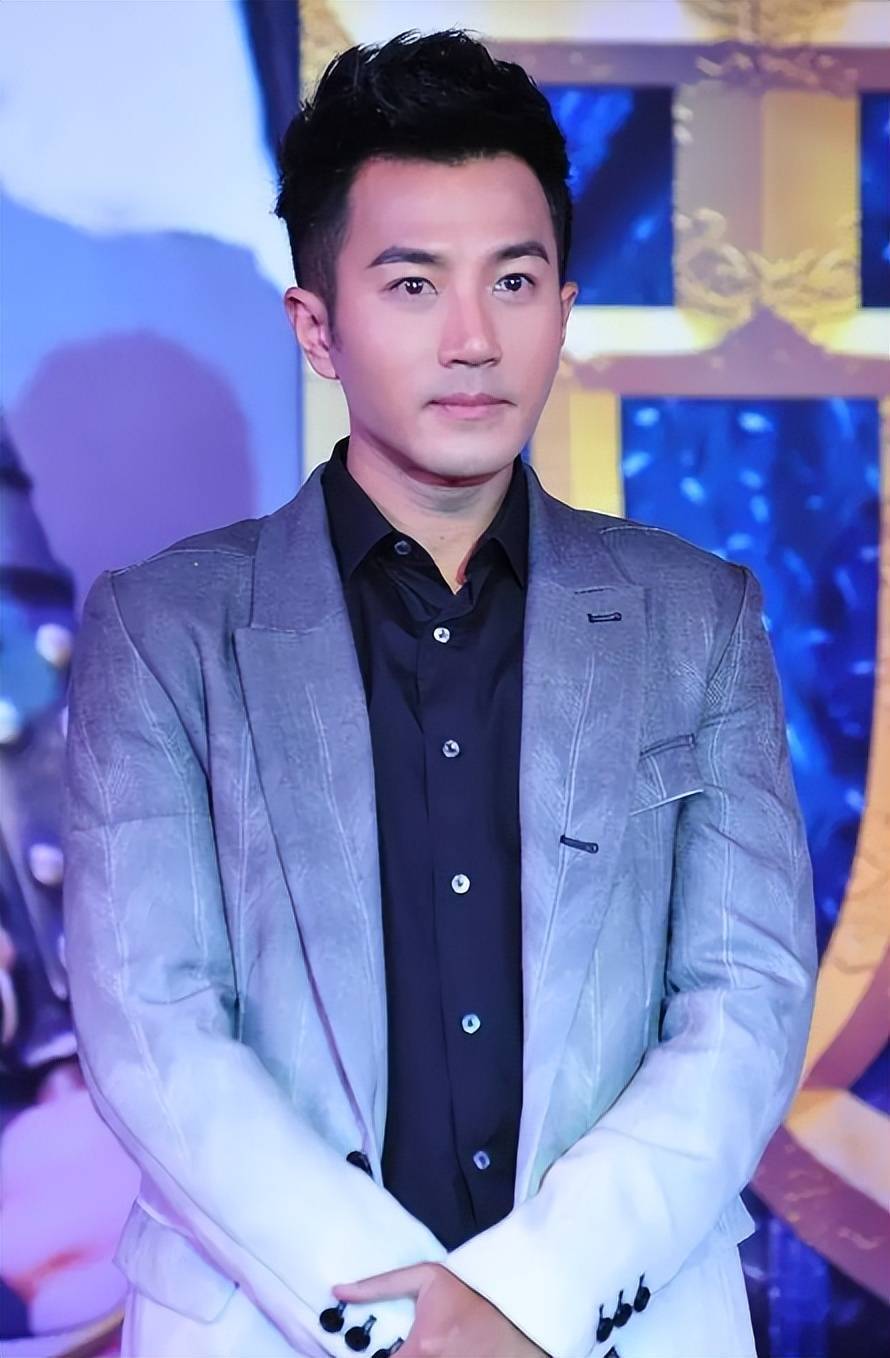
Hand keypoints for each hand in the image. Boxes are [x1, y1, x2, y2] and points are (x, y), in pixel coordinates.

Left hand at [333, 1262, 549, 1357]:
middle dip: (395, 1356)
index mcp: (421, 1348)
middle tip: (393, 1346)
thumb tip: (338, 1290)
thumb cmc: (468, 1295)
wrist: (518, 1314)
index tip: (352, 1352)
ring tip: (412, 1349)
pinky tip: (433, 1352)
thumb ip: (380, 1285)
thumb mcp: (427, 1279)